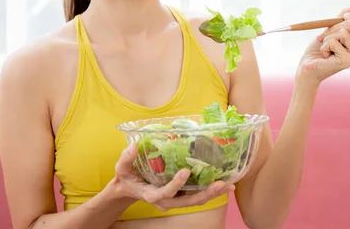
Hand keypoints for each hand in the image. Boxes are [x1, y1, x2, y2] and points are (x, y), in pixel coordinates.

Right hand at [112, 142, 233, 211]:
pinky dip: (210, 191)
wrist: (130, 189)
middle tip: (220, 184)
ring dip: (212, 193)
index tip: (185, 171)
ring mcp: (174, 201)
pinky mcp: (180, 196)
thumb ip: (126, 158)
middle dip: (204, 194)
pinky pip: (197, 196)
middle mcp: (165, 202)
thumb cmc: (127, 177)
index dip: (175, 185)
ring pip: (195, 200)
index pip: (165, 193)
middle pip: (187, 201)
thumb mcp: (121, 168)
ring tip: (228, 185)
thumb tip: (134, 146)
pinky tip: (223, 183)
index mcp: (151, 194)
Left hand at [296, 2, 349, 84]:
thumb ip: (344, 16)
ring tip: (326, 49)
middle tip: (325, 40)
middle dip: (332, 28)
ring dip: (327, 37)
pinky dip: (324, 46)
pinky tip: (325, 56)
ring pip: (343, 32)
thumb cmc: (318, 49)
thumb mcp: (331, 29)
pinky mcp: (347, 61)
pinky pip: (334, 41)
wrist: (307, 67)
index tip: (345, 15)